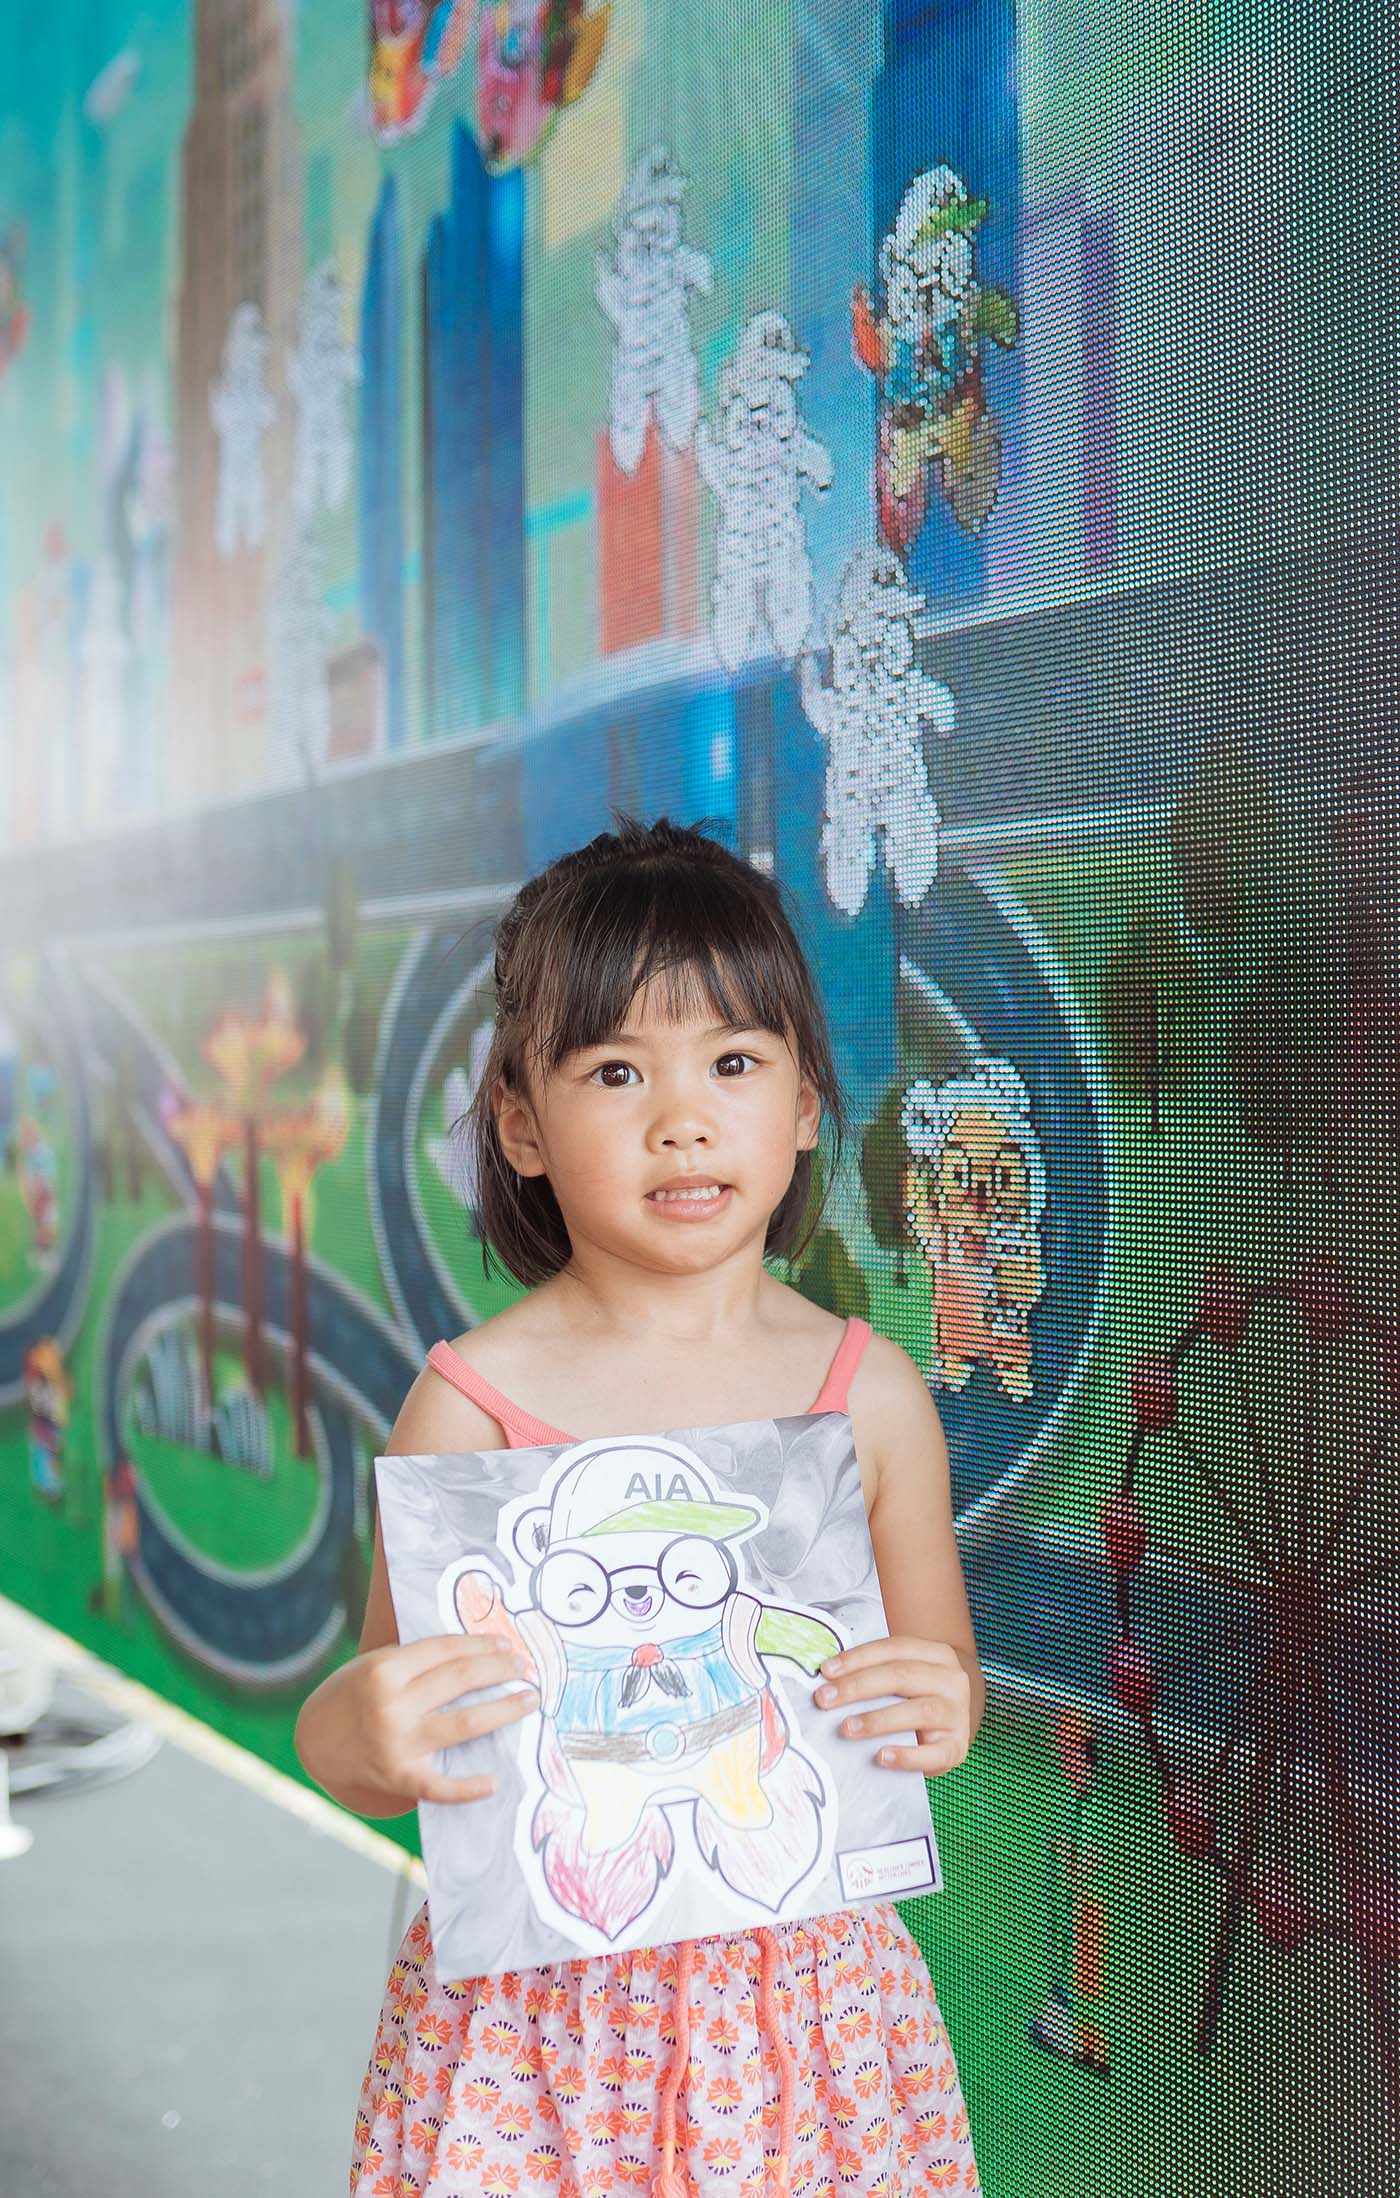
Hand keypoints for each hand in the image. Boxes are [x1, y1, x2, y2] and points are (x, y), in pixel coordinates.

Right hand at [342, 1633, 537, 1805]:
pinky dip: (468, 1787)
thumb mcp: (375, 1665)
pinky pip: (441, 1786)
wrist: (316, 1743)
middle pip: (461, 1680)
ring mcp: (398, 1745)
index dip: (481, 1644)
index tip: (505, 1643)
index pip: (446, 1650)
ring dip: (504, 1710)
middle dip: (499, 1669)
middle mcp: (391, 1706)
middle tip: (523, 1666)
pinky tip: (493, 1781)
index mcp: (384, 1671)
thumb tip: (477, 1651)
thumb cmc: (354, 1696)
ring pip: (466, 1724)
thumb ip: (417, 1660)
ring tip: (529, 1699)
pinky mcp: (401, 1779)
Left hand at [813, 1634, 971, 1775]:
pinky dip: (907, 1756)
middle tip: (824, 1699)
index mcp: (937, 1654)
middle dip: (858, 1687)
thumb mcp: (905, 1677)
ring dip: (878, 1720)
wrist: (954, 1725)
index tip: (825, 1671)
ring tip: (847, 1727)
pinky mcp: (957, 1748)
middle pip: (902, 1676)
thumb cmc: (917, 1696)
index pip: (894, 1649)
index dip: (858, 1658)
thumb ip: (875, 1673)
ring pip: (919, 1711)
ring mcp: (958, 1714)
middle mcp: (952, 1680)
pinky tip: (881, 1757)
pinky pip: (933, 1753)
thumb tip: (828, 1681)